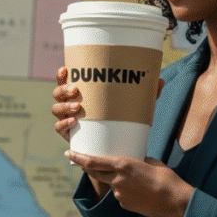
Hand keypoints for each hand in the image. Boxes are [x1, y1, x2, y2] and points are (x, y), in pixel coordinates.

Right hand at [51, 67, 165, 142]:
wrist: (116, 147)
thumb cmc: (121, 120)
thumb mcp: (133, 106)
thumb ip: (145, 94)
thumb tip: (160, 81)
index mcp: (81, 94)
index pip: (65, 81)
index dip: (61, 75)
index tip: (66, 69)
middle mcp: (70, 105)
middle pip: (57, 94)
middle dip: (64, 90)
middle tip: (76, 90)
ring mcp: (67, 120)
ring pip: (56, 109)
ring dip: (64, 107)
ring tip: (79, 108)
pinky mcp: (70, 135)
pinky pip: (59, 128)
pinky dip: (64, 124)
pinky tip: (74, 122)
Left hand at [65, 150, 193, 216]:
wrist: (175, 202)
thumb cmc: (166, 178)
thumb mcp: (151, 162)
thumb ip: (137, 160)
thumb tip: (133, 159)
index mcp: (122, 165)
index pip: (92, 161)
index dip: (78, 158)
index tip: (68, 153)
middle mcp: (117, 179)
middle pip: (95, 173)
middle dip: (87, 168)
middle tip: (83, 163)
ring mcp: (119, 194)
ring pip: (111, 185)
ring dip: (115, 181)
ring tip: (137, 181)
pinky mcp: (124, 205)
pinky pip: (120, 195)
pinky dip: (125, 192)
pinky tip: (140, 192)